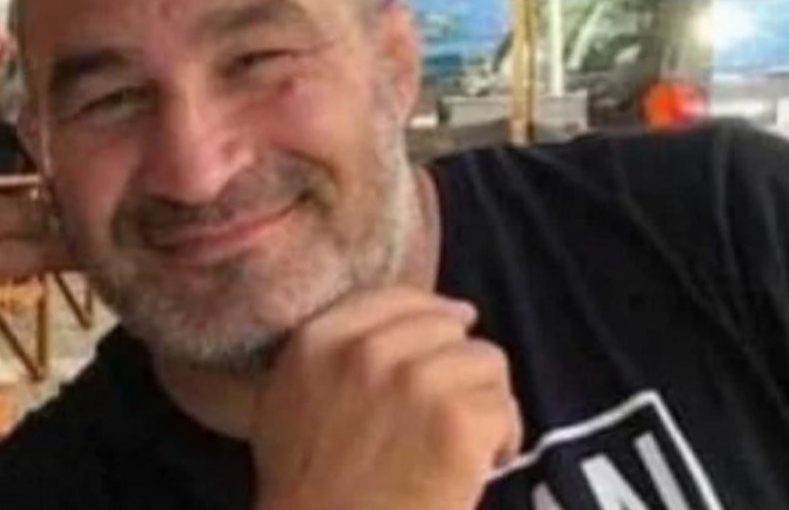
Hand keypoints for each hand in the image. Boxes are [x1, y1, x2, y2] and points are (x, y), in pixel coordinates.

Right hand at [251, 287, 521, 509]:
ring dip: (484, 402)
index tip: (450, 336)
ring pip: (486, 361)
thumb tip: (398, 322)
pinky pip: (504, 408)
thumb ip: (329, 354)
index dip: (432, 316)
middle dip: (457, 366)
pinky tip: (482, 466)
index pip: (398, 298)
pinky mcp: (457, 419)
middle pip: (449, 327)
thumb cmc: (306, 492)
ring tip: (469, 442)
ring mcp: (416, 380)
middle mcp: (367, 349)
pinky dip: (502, 440)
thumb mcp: (284, 405)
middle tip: (451, 411)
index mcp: (320, 340)